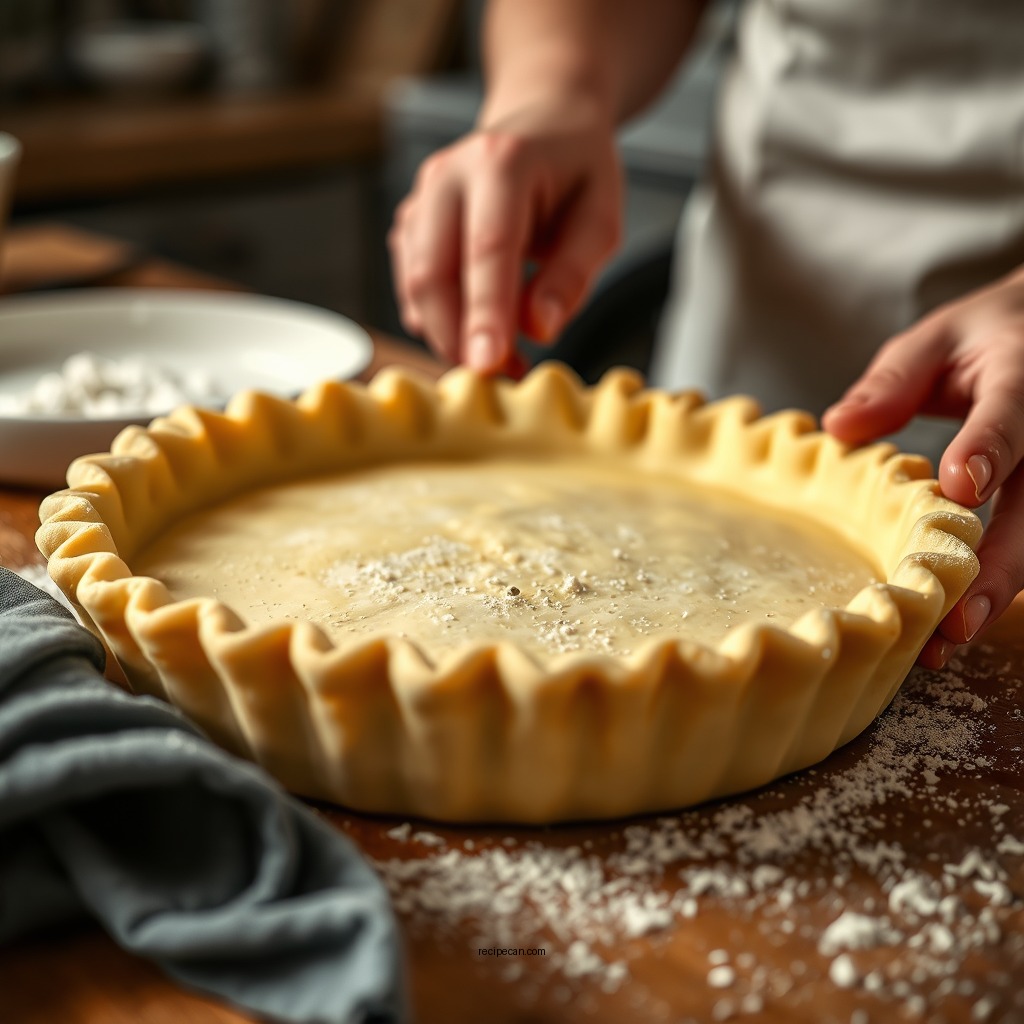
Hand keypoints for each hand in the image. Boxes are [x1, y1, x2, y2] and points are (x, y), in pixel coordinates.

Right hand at [388, 97, 623, 372]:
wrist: (541, 125)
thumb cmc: (576, 172)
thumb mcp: (602, 218)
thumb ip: (572, 274)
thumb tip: (539, 326)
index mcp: (502, 163)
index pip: (487, 248)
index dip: (485, 313)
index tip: (487, 364)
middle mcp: (448, 175)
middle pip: (434, 273)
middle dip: (459, 337)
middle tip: (501, 375)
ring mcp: (421, 199)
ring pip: (416, 287)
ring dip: (451, 335)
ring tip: (505, 354)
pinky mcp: (410, 226)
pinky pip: (413, 288)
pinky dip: (441, 322)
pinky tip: (480, 328)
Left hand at [822, 266, 1023, 667]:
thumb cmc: (983, 339)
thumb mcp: (935, 338)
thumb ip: (893, 380)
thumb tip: (840, 426)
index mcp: (1023, 377)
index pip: (1012, 414)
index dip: (989, 448)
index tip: (963, 486)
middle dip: (999, 566)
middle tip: (956, 620)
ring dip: (996, 592)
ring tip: (947, 642)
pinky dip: (994, 586)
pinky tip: (956, 625)